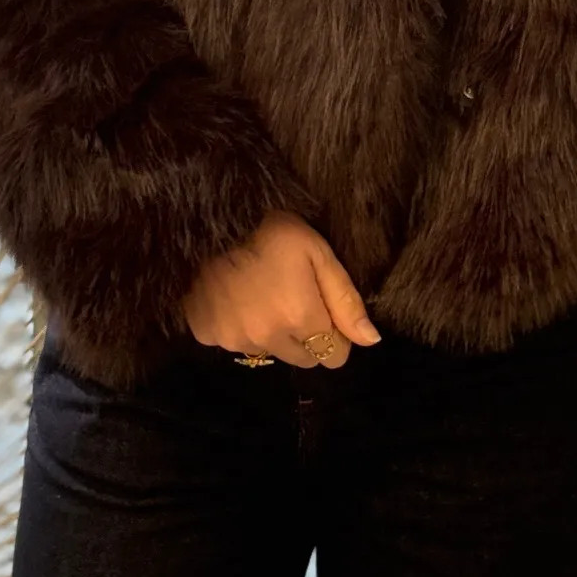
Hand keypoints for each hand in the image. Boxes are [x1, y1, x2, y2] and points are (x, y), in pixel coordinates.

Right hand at [183, 210, 382, 368]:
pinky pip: (233, 343)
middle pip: (303, 359)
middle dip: (305, 337)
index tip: (323, 308)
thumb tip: (370, 340)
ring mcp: (234, 339)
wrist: (210, 217)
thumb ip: (346, 300)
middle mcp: (267, 338)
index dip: (334, 334)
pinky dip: (238, 326)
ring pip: (268, 352)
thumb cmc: (271, 229)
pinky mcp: (206, 335)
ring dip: (271, 333)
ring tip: (261, 293)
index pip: (333, 356)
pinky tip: (234, 296)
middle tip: (293, 298)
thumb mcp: (318, 253)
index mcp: (300, 318)